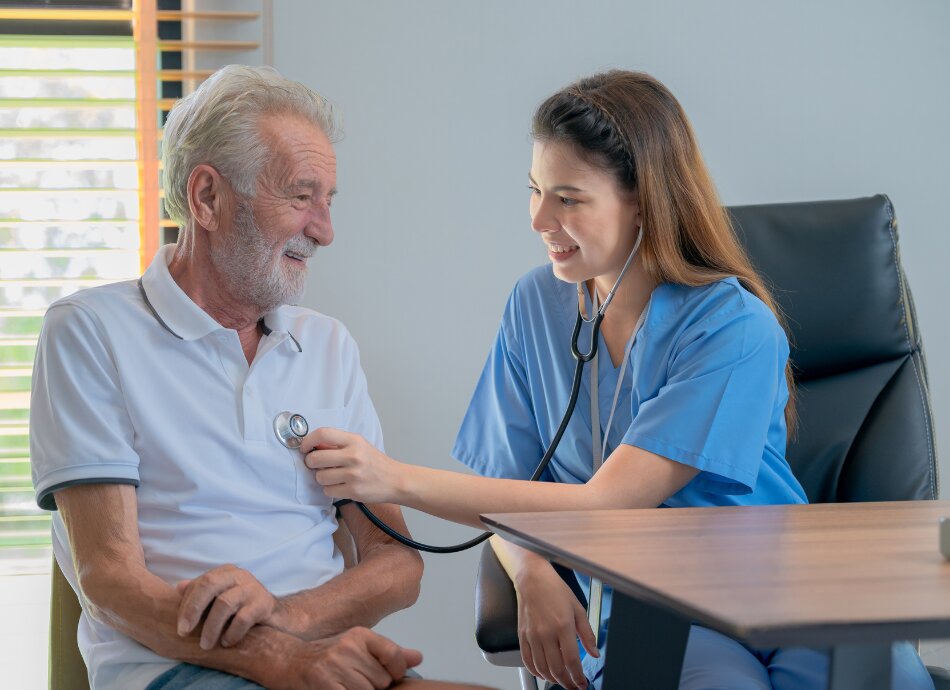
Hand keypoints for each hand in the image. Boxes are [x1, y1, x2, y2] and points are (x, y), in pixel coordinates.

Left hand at [176, 564, 282, 649]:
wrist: (276, 617)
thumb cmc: (242, 609)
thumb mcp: (221, 598)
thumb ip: (201, 593)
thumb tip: (179, 588)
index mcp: (225, 573)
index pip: (201, 582)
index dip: (187, 604)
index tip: (180, 627)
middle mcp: (239, 576)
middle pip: (210, 585)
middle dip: (193, 609)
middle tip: (183, 632)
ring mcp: (253, 588)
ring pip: (224, 603)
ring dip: (211, 627)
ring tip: (206, 644)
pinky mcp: (265, 604)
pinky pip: (243, 618)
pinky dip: (232, 633)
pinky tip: (226, 642)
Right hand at [279, 627, 421, 689]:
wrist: (288, 660)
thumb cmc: (327, 656)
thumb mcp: (359, 647)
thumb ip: (389, 653)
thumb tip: (418, 657)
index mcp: (360, 635)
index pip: (394, 656)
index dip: (396, 672)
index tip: (390, 676)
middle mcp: (348, 646)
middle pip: (382, 680)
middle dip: (373, 686)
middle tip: (355, 680)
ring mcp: (335, 665)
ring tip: (345, 685)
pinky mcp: (324, 683)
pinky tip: (339, 689)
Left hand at [303, 428, 404, 503]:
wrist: (396, 480)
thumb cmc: (375, 463)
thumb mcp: (359, 445)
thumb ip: (337, 444)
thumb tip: (312, 445)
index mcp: (354, 440)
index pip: (322, 434)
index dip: (308, 441)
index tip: (305, 448)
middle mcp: (354, 456)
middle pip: (315, 458)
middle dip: (311, 463)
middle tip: (317, 464)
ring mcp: (354, 475)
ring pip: (320, 477)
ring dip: (322, 478)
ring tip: (334, 476)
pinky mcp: (353, 491)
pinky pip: (328, 491)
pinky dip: (331, 489)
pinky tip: (341, 485)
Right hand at [515, 561, 597, 689]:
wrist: (533, 579)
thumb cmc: (556, 591)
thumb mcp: (578, 609)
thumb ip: (587, 634)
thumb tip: (594, 653)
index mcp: (563, 626)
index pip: (572, 661)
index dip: (578, 677)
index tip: (583, 684)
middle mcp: (546, 633)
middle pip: (556, 669)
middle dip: (567, 683)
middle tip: (574, 686)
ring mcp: (532, 636)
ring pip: (542, 668)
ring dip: (553, 680)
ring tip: (561, 681)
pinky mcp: (522, 636)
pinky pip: (527, 661)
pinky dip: (536, 672)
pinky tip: (544, 673)